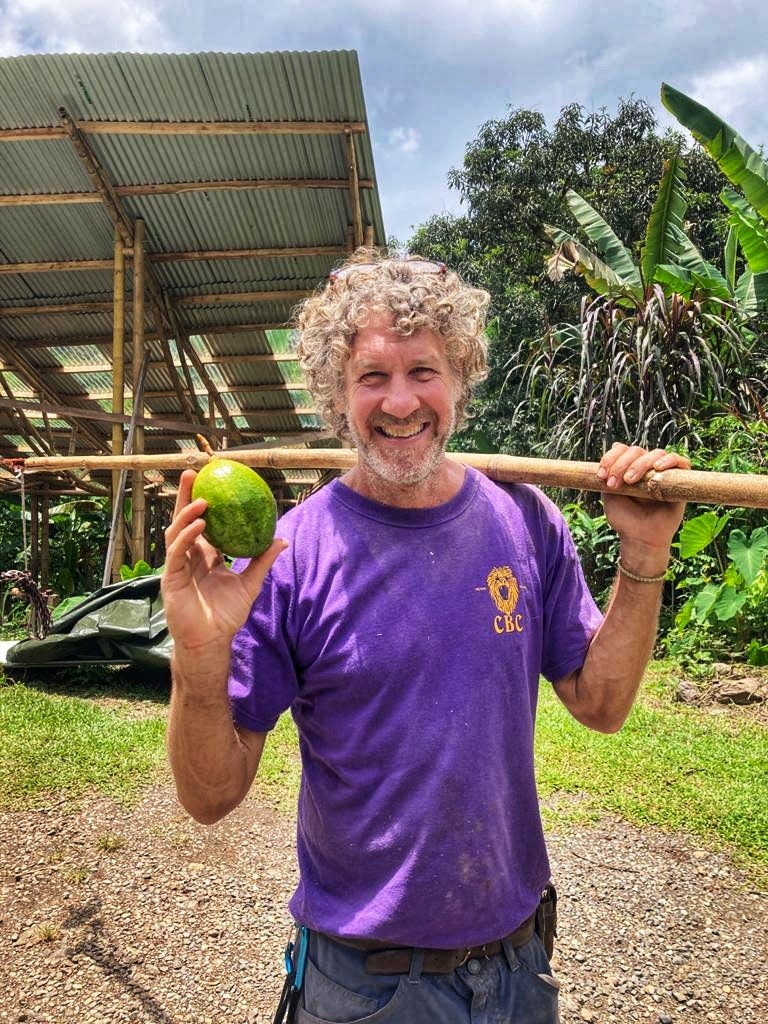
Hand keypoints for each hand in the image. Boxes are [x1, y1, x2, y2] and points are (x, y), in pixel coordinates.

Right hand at [161, 469, 286, 653]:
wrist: (212, 641)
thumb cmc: (227, 615)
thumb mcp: (250, 583)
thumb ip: (262, 561)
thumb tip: (281, 540)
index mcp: (204, 556)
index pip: (202, 523)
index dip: (203, 502)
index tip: (212, 481)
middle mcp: (188, 557)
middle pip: (184, 520)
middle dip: (186, 496)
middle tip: (193, 473)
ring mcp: (177, 566)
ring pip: (177, 532)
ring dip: (187, 514)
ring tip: (203, 500)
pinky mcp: (171, 578)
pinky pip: (177, 552)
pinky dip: (187, 537)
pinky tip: (199, 526)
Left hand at [598, 443, 690, 572]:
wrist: (641, 538)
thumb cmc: (625, 519)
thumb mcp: (610, 495)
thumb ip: (611, 474)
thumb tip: (614, 446)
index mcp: (629, 468)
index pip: (621, 450)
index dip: (610, 458)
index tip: (601, 476)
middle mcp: (647, 467)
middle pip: (636, 450)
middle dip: (621, 464)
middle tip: (615, 483)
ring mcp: (664, 472)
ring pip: (655, 453)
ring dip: (640, 463)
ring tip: (631, 480)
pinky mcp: (681, 480)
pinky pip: (680, 461)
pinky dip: (669, 460)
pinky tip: (657, 468)